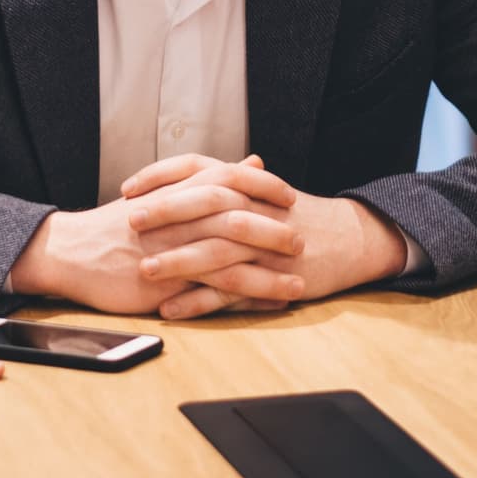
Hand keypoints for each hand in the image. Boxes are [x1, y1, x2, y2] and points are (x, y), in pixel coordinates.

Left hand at [116, 154, 409, 318]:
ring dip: (178, 260)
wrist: (349, 239)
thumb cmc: (295, 215)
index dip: (159, 176)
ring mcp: (263, 244)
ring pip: (215, 249)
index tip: (128, 189)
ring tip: (144, 271)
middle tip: (128, 222)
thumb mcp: (259, 192)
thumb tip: (174, 184)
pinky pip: (230, 291)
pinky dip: (199, 301)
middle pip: (203, 204)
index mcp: (244, 182)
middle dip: (164, 213)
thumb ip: (220, 185)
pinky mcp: (271, 277)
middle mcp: (252, 207)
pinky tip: (171, 309)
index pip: (194, 168)